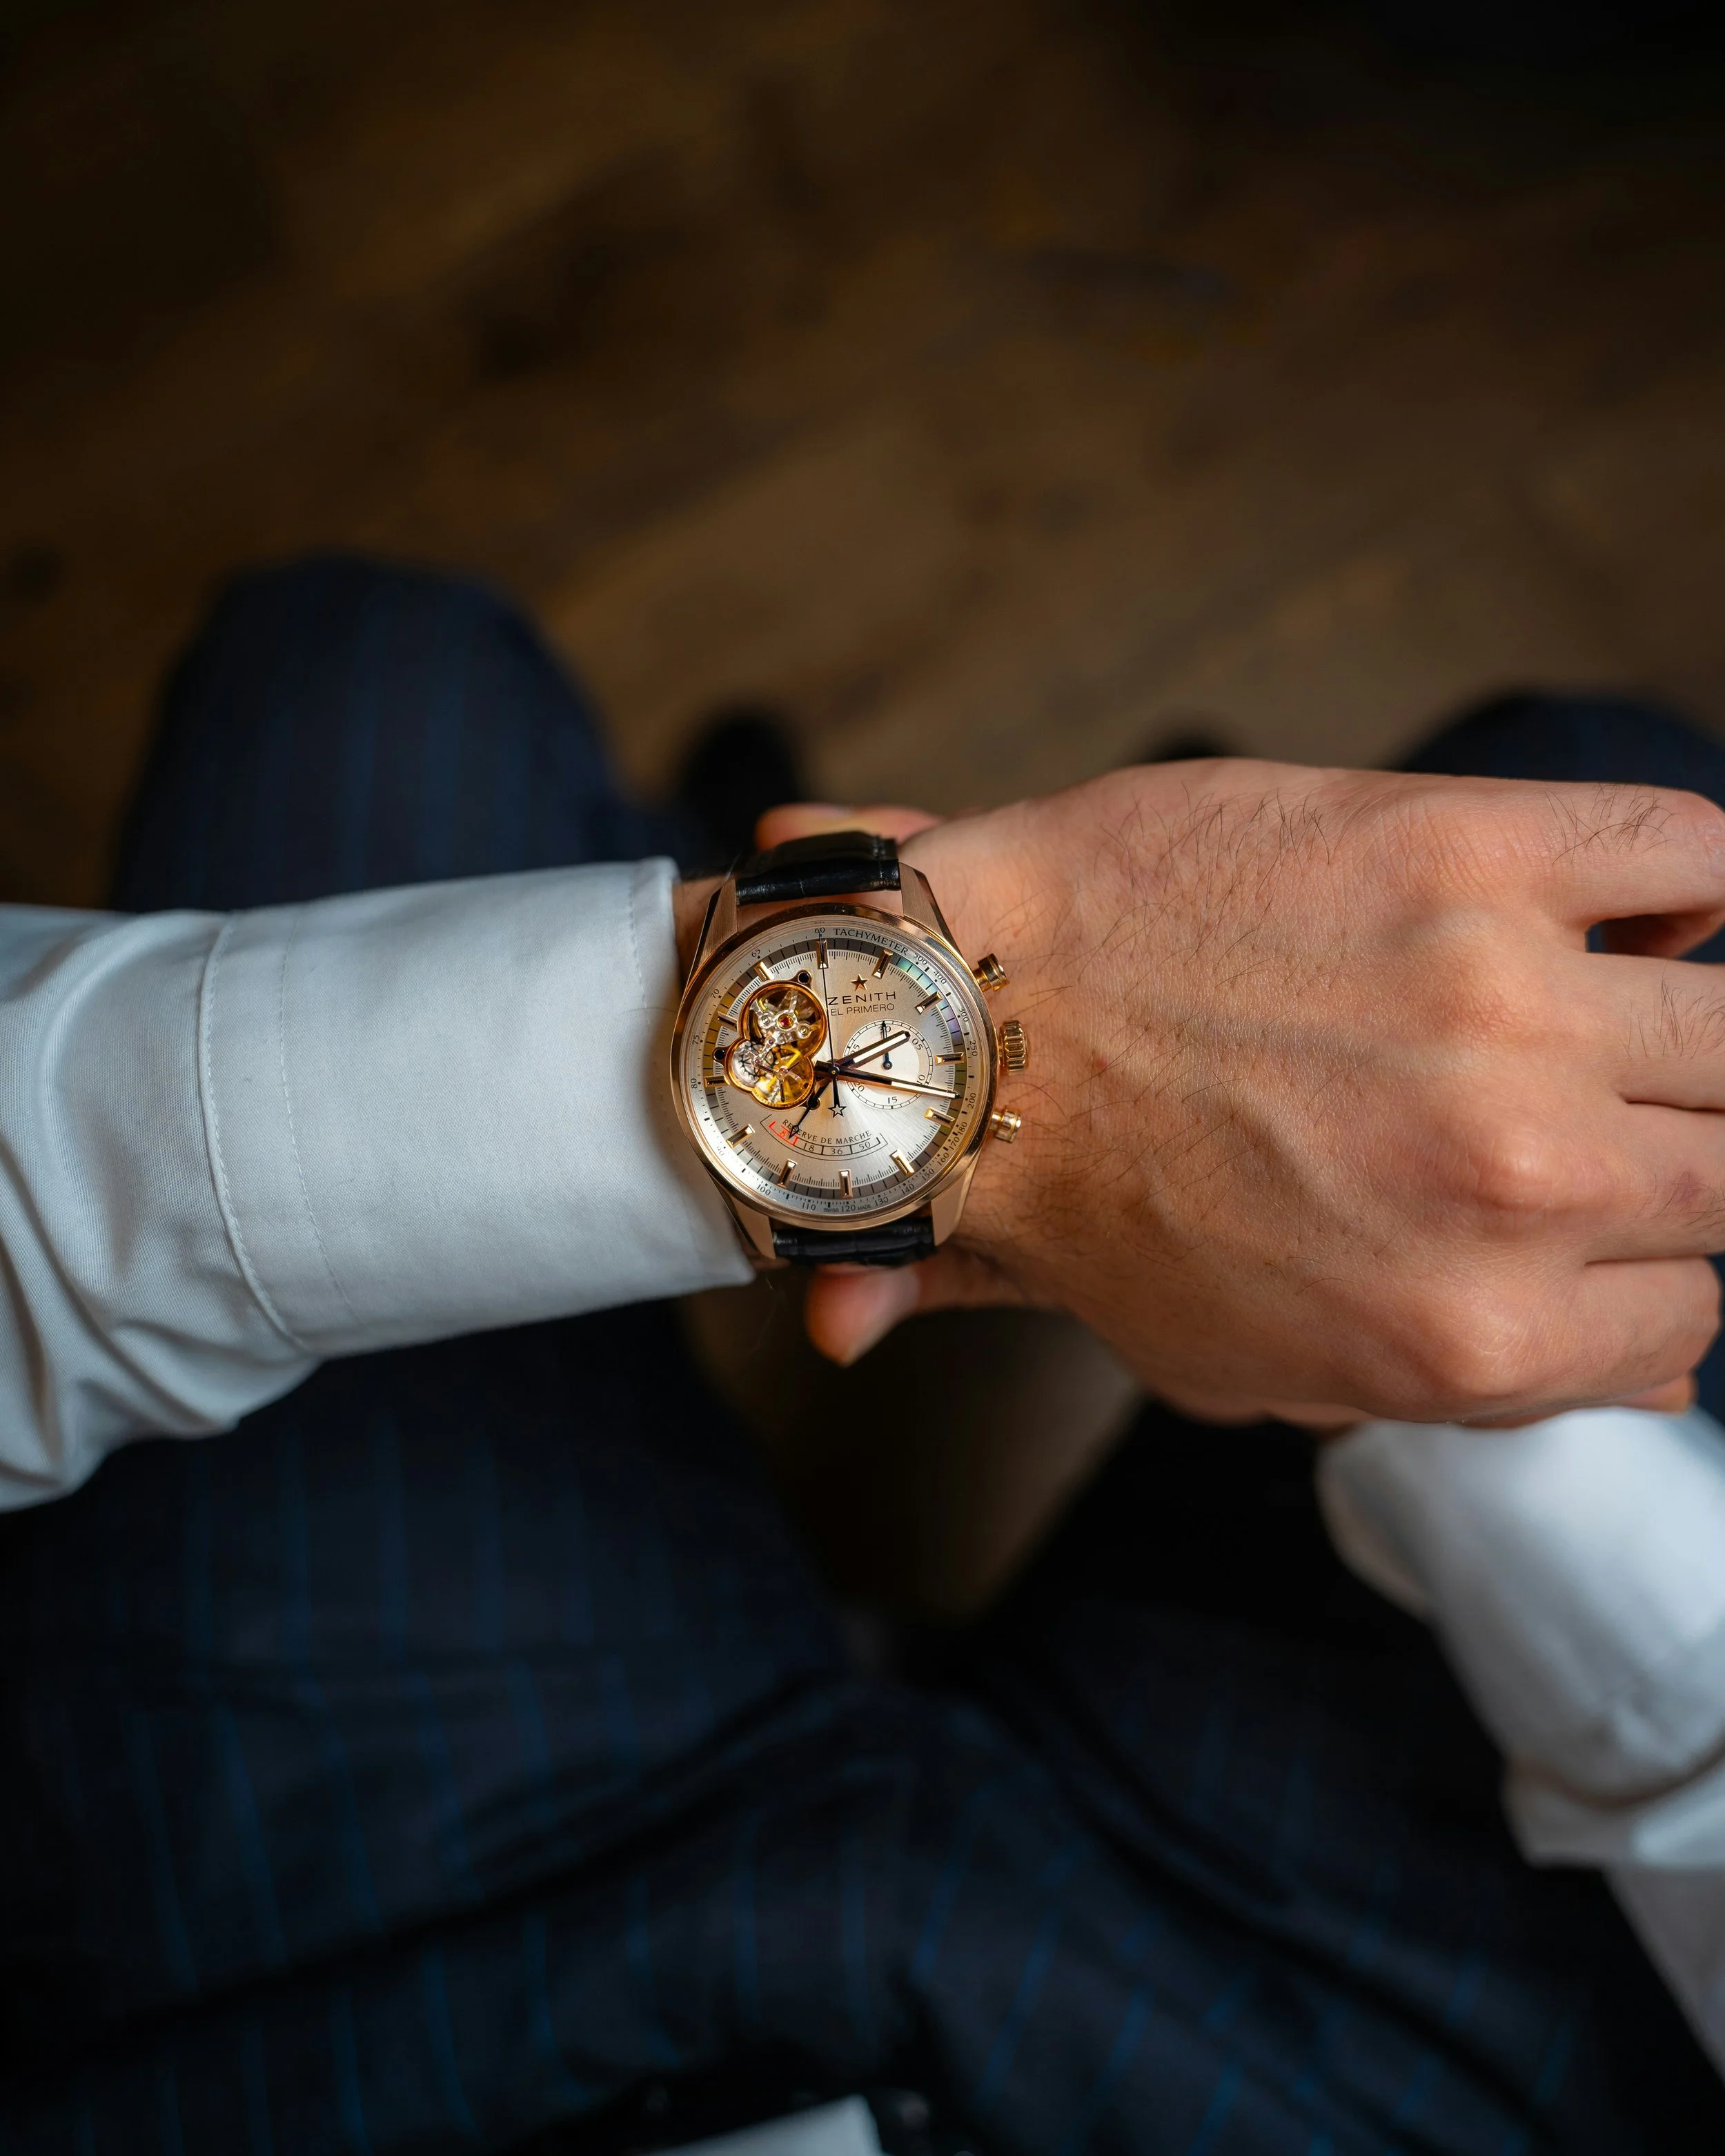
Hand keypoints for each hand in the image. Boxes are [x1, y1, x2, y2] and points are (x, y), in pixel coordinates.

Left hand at [755, 765, 1724, 1425]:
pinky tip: (1629, 911)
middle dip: (1670, 1157)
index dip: (1645, 1270)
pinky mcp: (1472, 854)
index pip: (1691, 1316)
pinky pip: (1693, 855)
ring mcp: (1506, 1010)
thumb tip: (1664, 1371)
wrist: (970, 1027)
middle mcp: (1519, 1187)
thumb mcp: (1252, 1375)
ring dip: (1685, 1030)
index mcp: (1473, 1339)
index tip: (1594, 1223)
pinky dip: (1691, 887)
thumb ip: (1472, 1391)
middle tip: (1581, 1114)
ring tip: (1599, 1014)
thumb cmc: (1098, 1205)